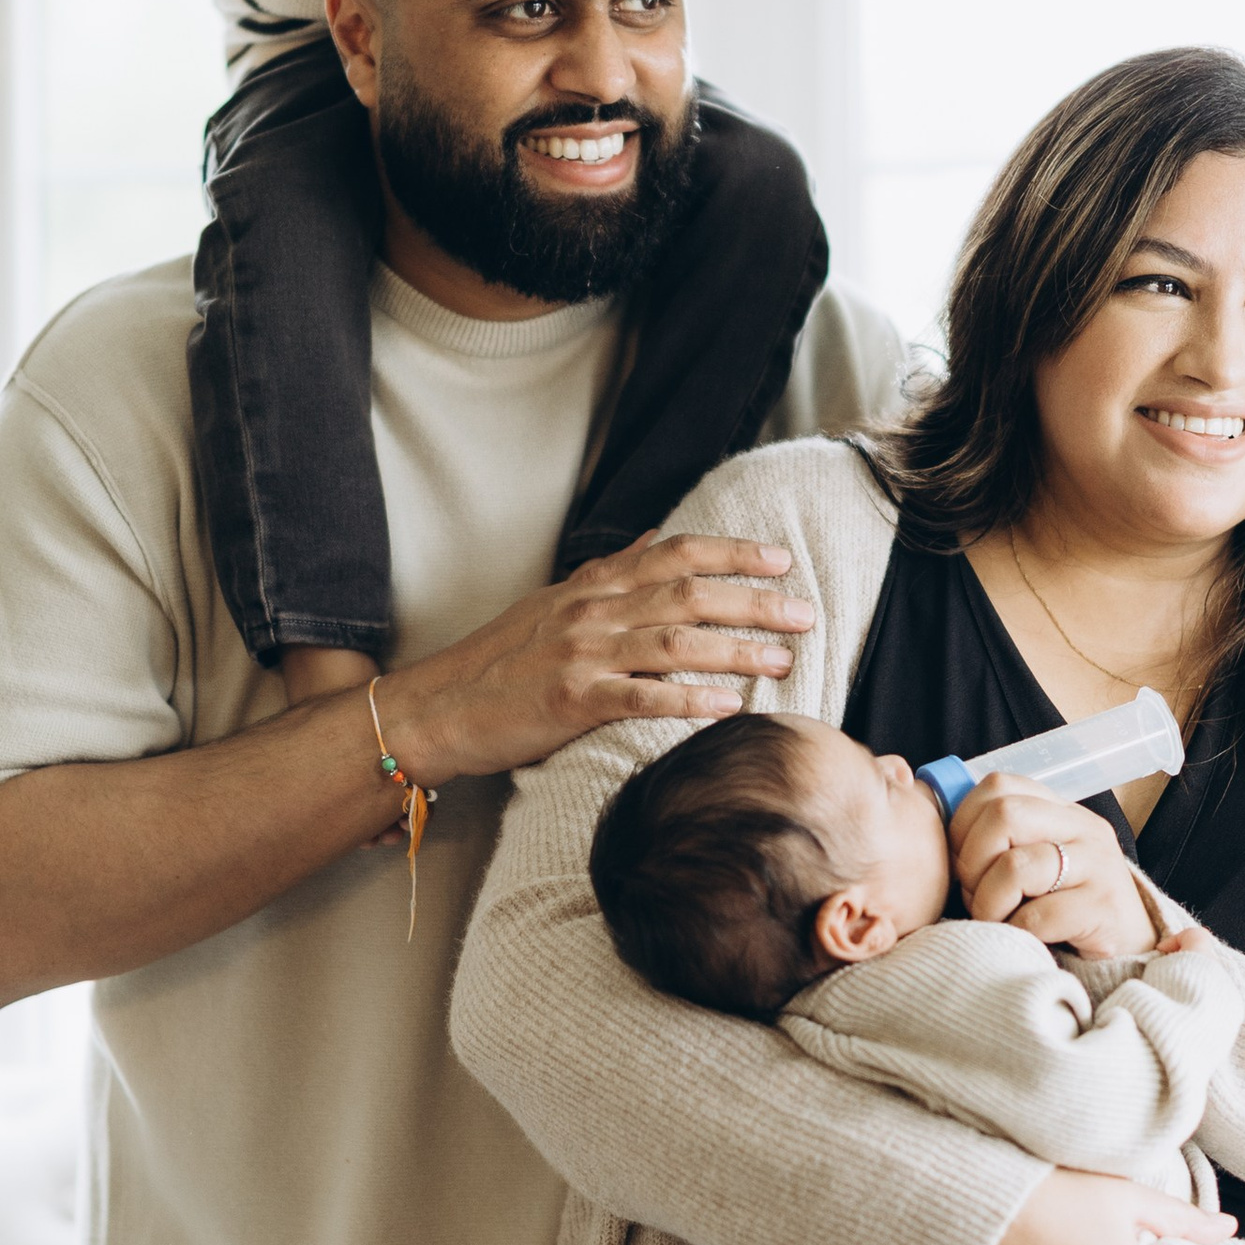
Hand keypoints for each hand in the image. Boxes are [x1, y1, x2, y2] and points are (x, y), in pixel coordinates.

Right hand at [369, 532, 813, 787]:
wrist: (439, 707)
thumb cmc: (500, 661)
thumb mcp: (553, 602)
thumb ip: (609, 572)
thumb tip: (654, 537)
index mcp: (592, 586)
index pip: (675, 554)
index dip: (732, 553)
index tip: (780, 560)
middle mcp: (592, 611)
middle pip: (689, 594)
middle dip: (754, 602)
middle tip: (805, 613)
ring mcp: (583, 653)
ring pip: (675, 642)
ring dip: (735, 649)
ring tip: (783, 660)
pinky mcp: (573, 700)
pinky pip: (643, 698)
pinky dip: (689, 699)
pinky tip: (729, 706)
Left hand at [949, 781, 1173, 958]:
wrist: (1128, 950)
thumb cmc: (1064, 908)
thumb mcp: (1036, 863)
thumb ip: (1001, 842)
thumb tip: (937, 838)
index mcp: (1061, 810)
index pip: (997, 785)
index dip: (963, 823)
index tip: (960, 861)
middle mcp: (1083, 828)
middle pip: (1004, 815)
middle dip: (972, 861)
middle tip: (975, 894)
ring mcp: (1098, 865)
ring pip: (1015, 866)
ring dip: (989, 902)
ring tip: (996, 919)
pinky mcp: (1104, 907)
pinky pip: (1037, 916)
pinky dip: (1016, 930)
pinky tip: (1023, 937)